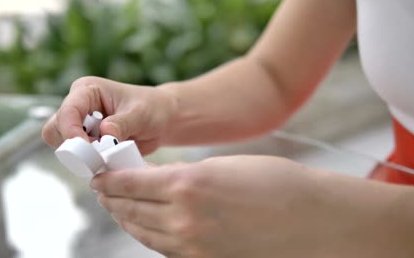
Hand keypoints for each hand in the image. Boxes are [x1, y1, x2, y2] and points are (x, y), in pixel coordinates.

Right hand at [42, 77, 176, 154]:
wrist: (162, 119)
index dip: (72, 133)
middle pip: (55, 129)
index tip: (88, 151)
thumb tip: (105, 133)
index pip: (68, 111)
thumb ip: (122, 123)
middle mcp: (78, 105)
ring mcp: (80, 124)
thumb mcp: (141, 114)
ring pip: (62, 145)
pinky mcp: (86, 141)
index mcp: (87, 90)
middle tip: (98, 156)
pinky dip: (89, 162)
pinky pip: (77, 156)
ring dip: (81, 156)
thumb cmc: (153, 108)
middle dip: (73, 146)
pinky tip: (109, 158)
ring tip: (107, 155)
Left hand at [91, 155, 362, 257]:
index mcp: (186, 186)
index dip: (110, 179)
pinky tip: (148, 225)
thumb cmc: (276, 184)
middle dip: (112, 199)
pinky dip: (150, 234)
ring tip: (118, 208)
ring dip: (126, 218)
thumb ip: (186, 175)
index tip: (100, 176)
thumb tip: (162, 180)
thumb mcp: (223, 166)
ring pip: (143, 233)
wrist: (313, 220)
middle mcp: (182, 220)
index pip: (129, 183)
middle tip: (103, 190)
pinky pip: (164, 248)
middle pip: (130, 210)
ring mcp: (192, 247)